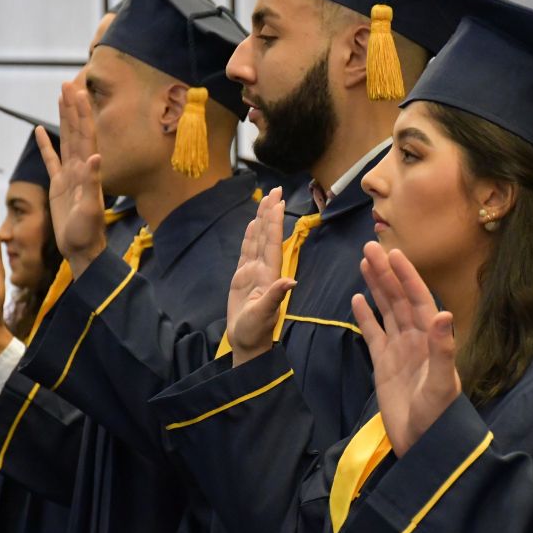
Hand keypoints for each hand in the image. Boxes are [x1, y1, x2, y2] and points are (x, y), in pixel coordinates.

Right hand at [38, 80, 106, 276]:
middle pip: (76, 131)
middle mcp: (80, 168)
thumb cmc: (87, 233)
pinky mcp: (59, 185)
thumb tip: (95, 158)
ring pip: (65, 140)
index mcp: (87, 170)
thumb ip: (92, 183)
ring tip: (60, 98)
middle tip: (67, 84)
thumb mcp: (90, 209)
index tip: (78, 91)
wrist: (82, 250)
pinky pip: (51, 160)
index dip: (82, 113)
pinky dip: (46, 145)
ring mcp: (69, 175)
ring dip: (63, 119)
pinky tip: (40, 131)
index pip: (86, 135)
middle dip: (73, 107)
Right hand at [226, 188, 295, 365]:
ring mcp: (253, 272)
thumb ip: (276, 297)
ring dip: (261, 220)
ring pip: (257, 240)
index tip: (279, 202)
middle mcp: (263, 269)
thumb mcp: (264, 315)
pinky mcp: (242, 277)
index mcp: (269, 274)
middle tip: (275, 190)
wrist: (247, 343)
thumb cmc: (255, 332)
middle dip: (270, 213)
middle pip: (266, 235)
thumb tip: (291, 282)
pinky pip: (246, 251)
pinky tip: (251, 225)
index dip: (275, 222)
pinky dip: (249, 237)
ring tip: (265, 200)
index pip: (272, 242)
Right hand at [352, 242, 458, 456]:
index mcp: (431, 338)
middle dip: (386, 272)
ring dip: (376, 286)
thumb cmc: (438, 415)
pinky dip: (365, 316)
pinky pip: (373, 334)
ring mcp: (399, 350)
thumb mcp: (443, 383)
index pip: (418, 298)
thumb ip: (443, 349)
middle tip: (370, 246)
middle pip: (399, 298)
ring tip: (364, 262)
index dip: (406, 275)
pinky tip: (357, 298)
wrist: (424, 444)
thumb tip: (444, 315)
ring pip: (386, 310)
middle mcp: (416, 338)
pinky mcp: (384, 364)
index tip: (393, 252)